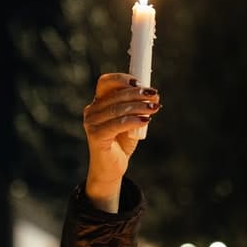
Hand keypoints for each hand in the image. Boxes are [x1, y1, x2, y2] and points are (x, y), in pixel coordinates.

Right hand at [83, 73, 159, 208]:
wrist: (112, 168)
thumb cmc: (122, 142)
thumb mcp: (132, 120)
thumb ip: (138, 107)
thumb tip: (154, 94)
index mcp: (98, 103)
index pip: (106, 82)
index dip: (122, 79)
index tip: (141, 83)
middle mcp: (92, 110)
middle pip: (115, 95)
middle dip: (137, 94)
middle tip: (154, 95)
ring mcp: (91, 123)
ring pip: (118, 109)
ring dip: (139, 106)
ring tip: (154, 107)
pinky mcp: (95, 135)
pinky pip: (117, 123)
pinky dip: (134, 120)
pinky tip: (146, 120)